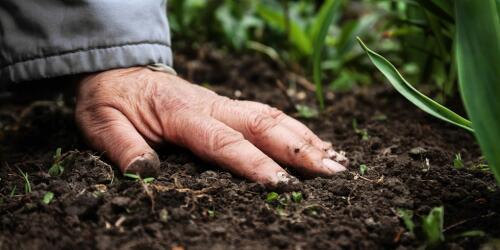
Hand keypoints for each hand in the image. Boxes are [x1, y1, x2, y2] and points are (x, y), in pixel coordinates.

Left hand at [75, 67, 347, 187]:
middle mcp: (211, 105)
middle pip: (263, 124)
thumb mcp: (102, 124)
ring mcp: (223, 104)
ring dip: (306, 138)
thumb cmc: (112, 101)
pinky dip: (296, 129)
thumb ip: (123, 148)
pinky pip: (268, 115)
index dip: (253, 163)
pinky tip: (315, 144)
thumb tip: (146, 173)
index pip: (223, 141)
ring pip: (272, 116)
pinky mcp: (228, 106)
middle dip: (300, 150)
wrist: (120, 72)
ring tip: (337, 160)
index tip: (282, 186)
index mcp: (181, 113)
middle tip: (334, 174)